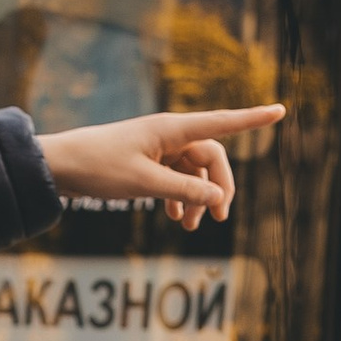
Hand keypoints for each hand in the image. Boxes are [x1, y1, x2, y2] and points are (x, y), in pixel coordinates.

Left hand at [37, 105, 282, 227]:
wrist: (60, 166)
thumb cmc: (99, 167)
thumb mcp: (145, 183)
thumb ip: (184, 191)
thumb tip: (218, 200)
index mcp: (171, 129)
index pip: (222, 123)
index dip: (252, 120)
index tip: (281, 111)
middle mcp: (168, 134)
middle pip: (210, 159)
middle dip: (217, 189)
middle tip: (218, 220)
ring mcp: (158, 148)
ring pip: (193, 173)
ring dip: (196, 199)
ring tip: (188, 228)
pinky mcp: (147, 161)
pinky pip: (175, 178)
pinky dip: (179, 197)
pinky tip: (175, 217)